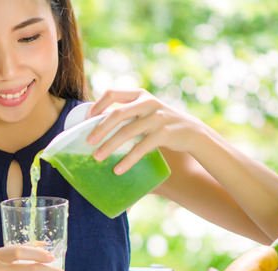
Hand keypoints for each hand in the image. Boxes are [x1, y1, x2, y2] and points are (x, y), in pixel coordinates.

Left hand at [85, 88, 212, 174]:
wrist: (191, 131)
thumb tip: (97, 129)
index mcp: (139, 95)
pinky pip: (141, 148)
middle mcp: (148, 103)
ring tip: (97, 158)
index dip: (97, 105)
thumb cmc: (160, 123)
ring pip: (127, 132)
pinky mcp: (164, 133)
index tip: (86, 120)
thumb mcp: (146, 111)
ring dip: (110, 146)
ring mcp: (157, 117)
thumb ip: (127, 114)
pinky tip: (118, 169)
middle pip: (118, 113)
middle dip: (100, 129)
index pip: (112, 93)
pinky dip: (128, 160)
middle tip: (88, 142)